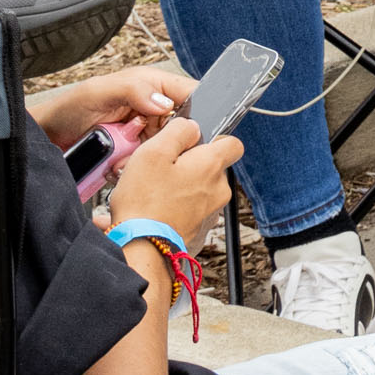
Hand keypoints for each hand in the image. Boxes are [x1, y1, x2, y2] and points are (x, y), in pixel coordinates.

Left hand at [28, 60, 187, 153]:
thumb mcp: (98, 92)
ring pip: (165, 149)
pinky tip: (117, 165)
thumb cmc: (69, 108)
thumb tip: (163, 101)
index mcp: (152, 84)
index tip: (189, 129)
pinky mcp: (136, 152)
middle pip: (182, 127)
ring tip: (122, 158)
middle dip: (166, 141)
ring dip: (147, 157)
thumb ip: (133, 90)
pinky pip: (148, 164)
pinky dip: (134, 168)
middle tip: (142, 144)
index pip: (189, 93)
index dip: (197, 110)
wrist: (49, 138)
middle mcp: (153, 107)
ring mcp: (145, 131)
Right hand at [109, 112, 244, 250]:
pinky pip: (191, 211)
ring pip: (200, 191)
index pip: (233, 144)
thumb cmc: (145, 203)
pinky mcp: (199, 231)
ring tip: (154, 193)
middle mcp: (218, 189)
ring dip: (182, 189)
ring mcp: (210, 213)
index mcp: (212, 165)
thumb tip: (191, 127)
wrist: (141, 247)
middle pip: (211, 168)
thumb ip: (178, 131)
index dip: (214, 139)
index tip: (194, 144)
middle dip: (189, 167)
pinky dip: (177, 209)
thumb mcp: (154, 152)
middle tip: (162, 171)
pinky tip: (156, 210)